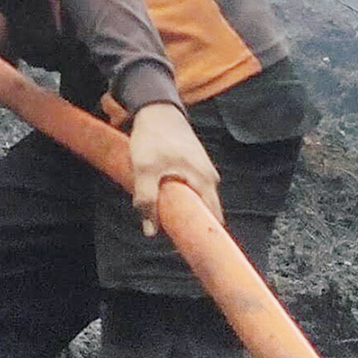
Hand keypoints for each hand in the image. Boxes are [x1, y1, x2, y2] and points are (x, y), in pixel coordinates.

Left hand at [128, 102, 221, 236]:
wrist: (156, 109)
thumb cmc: (153, 138)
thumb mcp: (144, 170)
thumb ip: (147, 200)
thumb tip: (150, 230)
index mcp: (204, 181)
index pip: (213, 219)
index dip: (203, 236)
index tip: (190, 249)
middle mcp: (210, 177)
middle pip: (206, 212)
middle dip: (190, 224)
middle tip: (172, 234)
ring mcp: (205, 170)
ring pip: (198, 199)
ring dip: (183, 209)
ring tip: (166, 216)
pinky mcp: (196, 165)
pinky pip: (193, 188)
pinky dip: (181, 196)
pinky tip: (165, 196)